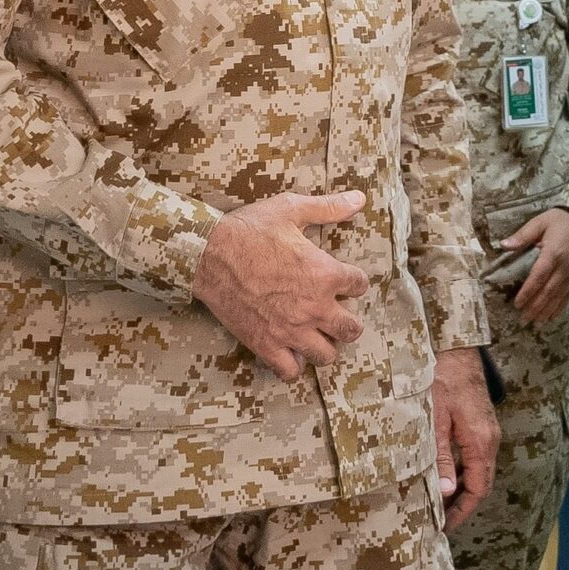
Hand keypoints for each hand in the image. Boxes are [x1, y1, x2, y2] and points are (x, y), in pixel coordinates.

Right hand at [190, 192, 373, 381]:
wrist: (207, 254)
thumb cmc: (249, 229)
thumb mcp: (291, 209)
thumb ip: (329, 207)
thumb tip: (360, 198)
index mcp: (325, 274)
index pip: (360, 285)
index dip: (353, 280)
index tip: (342, 279)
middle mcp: (314, 307)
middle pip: (351, 329)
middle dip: (347, 320)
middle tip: (335, 313)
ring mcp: (290, 330)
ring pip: (326, 355)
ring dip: (325, 345)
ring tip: (316, 334)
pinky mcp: (266, 345)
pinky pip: (291, 371)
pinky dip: (294, 365)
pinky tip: (291, 350)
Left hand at [430, 348, 499, 529]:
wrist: (457, 349)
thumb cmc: (442, 379)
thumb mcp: (435, 419)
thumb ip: (440, 456)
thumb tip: (445, 492)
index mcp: (481, 443)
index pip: (477, 489)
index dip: (462, 512)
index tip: (444, 527)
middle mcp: (490, 440)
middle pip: (481, 484)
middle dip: (462, 506)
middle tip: (438, 521)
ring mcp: (488, 432)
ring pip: (478, 471)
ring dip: (462, 489)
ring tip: (438, 503)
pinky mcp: (481, 424)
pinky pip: (475, 457)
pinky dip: (462, 472)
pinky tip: (444, 475)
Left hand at [503, 208, 568, 324]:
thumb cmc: (560, 220)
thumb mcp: (540, 222)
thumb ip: (523, 235)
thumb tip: (504, 245)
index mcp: (553, 254)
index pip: (539, 277)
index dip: (528, 292)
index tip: (517, 304)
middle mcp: (564, 267)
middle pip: (548, 292)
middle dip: (535, 308)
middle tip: (523, 320)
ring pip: (559, 297)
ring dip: (546, 311)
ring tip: (535, 323)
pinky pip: (568, 295)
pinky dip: (560, 307)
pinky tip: (552, 316)